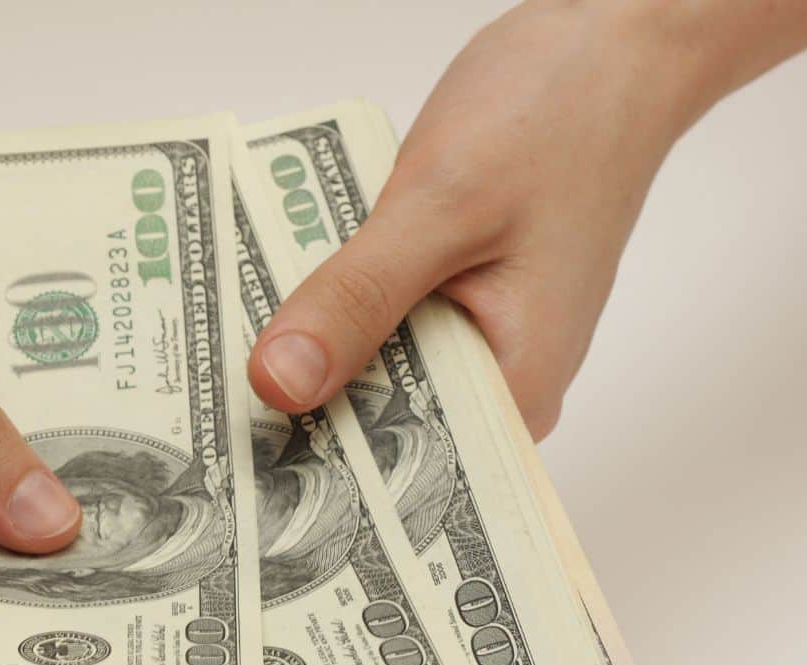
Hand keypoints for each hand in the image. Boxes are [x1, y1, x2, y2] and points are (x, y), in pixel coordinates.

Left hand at [248, 2, 709, 438]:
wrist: (608, 46)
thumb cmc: (555, 115)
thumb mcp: (441, 206)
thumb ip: (359, 298)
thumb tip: (278, 384)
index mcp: (516, 389)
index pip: (403, 475)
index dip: (316, 475)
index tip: (230, 473)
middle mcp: (498, 381)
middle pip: (378, 426)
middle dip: (297, 412)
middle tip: (199, 413)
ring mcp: (474, 338)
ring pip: (370, 371)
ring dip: (307, 354)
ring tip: (209, 361)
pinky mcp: (450, 298)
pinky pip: (378, 324)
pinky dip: (332, 307)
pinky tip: (269, 298)